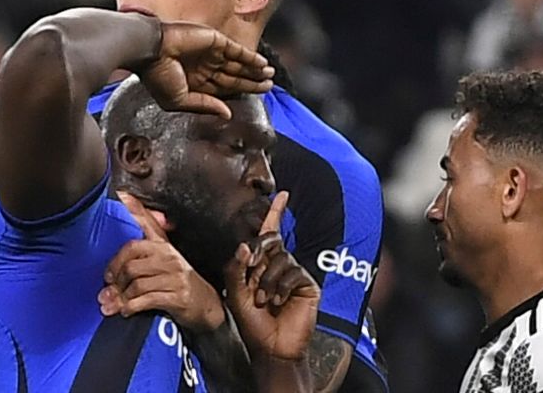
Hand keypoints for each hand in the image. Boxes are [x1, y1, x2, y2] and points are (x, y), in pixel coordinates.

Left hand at [97, 192, 224, 331]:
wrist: (207, 306)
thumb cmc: (180, 281)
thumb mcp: (165, 256)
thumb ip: (147, 229)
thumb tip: (123, 197)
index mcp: (164, 246)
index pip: (140, 233)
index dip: (121, 243)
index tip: (111, 245)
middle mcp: (170, 258)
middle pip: (131, 265)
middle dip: (115, 281)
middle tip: (108, 291)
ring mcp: (176, 277)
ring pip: (136, 284)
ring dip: (121, 298)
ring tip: (114, 304)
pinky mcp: (178, 296)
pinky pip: (146, 300)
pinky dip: (131, 307)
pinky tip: (127, 310)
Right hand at [140, 22, 274, 118]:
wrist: (149, 51)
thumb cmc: (157, 77)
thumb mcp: (179, 101)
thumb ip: (204, 106)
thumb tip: (227, 114)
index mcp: (196, 83)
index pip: (224, 89)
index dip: (241, 92)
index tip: (257, 97)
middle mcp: (205, 68)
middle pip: (235, 77)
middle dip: (253, 82)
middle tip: (270, 87)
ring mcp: (211, 54)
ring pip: (239, 64)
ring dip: (255, 70)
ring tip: (270, 76)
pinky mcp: (215, 41)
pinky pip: (237, 51)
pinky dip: (250, 58)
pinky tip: (263, 65)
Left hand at [224, 192, 320, 360]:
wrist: (272, 348)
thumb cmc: (252, 323)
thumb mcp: (235, 295)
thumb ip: (236, 269)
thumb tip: (246, 245)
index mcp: (261, 264)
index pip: (269, 233)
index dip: (275, 212)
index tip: (282, 194)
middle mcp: (279, 265)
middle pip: (271, 240)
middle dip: (259, 250)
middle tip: (251, 267)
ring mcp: (294, 274)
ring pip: (281, 258)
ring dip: (267, 279)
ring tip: (265, 300)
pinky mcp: (307, 284)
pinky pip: (294, 272)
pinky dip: (282, 286)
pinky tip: (279, 301)